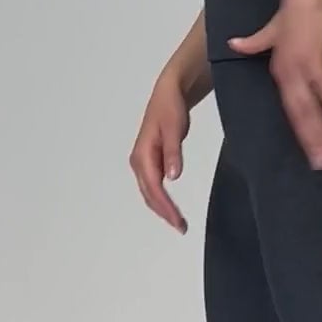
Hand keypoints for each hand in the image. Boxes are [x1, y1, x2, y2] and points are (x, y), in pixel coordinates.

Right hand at [128, 67, 191, 233]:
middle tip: (182, 228)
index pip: (154, 188)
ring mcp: (143, 163)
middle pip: (149, 195)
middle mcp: (139, 162)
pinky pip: (154, 186)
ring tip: (179, 223)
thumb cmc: (171, 108)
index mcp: (142, 155)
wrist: (168, 93)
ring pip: (150, 193)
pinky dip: (162, 200)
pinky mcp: (150, 162)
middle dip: (164, 213)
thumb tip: (173, 177)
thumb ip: (173, 152)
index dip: (166, 207)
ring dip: (162, 209)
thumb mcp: (174, 128)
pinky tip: (172, 207)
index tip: (179, 221)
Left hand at [228, 0, 321, 169]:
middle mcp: (285, 72)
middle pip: (298, 114)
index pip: (290, 109)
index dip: (302, 133)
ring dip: (321, 131)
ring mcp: (299, 65)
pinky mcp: (314, 56)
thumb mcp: (273, 28)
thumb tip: (234, 44)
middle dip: (311, 141)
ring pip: (309, 106)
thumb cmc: (297, 6)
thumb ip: (256, 41)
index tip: (311, 154)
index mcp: (279, 69)